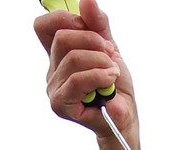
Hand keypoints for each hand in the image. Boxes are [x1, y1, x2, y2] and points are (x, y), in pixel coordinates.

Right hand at [34, 0, 137, 142]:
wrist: (125, 118)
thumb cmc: (116, 88)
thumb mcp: (110, 49)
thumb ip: (98, 25)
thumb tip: (87, 1)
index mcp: (59, 56)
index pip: (44, 26)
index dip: (65, 19)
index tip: (90, 28)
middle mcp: (52, 72)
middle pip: (62, 38)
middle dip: (93, 41)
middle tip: (111, 54)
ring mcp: (54, 89)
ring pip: (73, 58)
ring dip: (101, 61)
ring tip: (113, 72)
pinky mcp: (60, 104)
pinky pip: (78, 79)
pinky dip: (99, 76)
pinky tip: (110, 80)